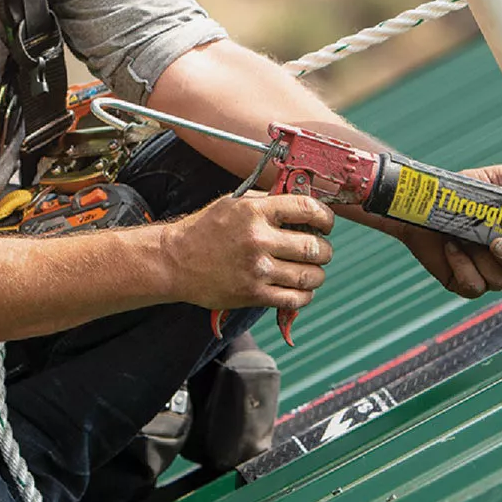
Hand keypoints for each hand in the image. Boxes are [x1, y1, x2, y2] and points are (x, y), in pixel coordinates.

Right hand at [160, 193, 334, 313]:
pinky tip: (299, 288)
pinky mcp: (253, 294)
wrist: (175, 261)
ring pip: (310, 276)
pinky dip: (305, 295)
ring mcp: (257, 269)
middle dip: (325, 250)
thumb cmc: (206, 229)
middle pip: (314, 247)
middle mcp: (258, 239)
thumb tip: (302, 204)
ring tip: (312, 270)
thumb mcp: (234, 203)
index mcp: (255, 211)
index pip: (307, 209)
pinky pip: (295, 299)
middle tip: (321, 250)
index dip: (326, 218)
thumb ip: (268, 202)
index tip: (326, 224)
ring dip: (317, 274)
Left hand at [399, 165, 501, 298]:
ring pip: (500, 282)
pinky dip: (463, 266)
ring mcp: (487, 273)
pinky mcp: (463, 282)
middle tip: (499, 243)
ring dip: (484, 260)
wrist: (423, 204)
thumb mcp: (494, 179)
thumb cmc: (462, 192)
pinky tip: (452, 247)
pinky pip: (473, 286)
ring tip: (466, 236)